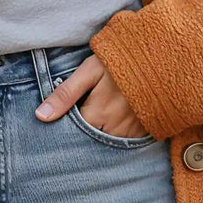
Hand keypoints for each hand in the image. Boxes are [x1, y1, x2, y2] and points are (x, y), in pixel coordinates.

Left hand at [35, 52, 149, 137]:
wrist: (162, 59)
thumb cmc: (122, 62)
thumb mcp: (90, 71)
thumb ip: (65, 93)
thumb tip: (40, 116)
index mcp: (97, 115)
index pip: (73, 133)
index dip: (67, 125)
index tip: (65, 117)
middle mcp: (114, 129)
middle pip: (91, 140)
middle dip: (84, 132)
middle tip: (85, 112)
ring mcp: (132, 132)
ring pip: (109, 142)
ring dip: (102, 133)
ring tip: (100, 115)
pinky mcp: (147, 130)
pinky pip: (127, 141)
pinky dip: (119, 133)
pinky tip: (117, 118)